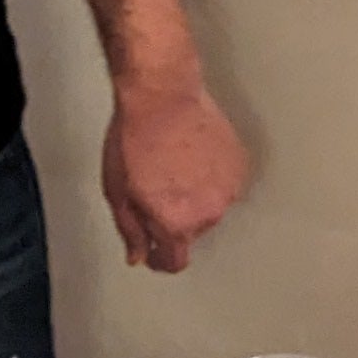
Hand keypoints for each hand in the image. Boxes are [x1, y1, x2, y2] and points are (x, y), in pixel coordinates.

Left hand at [102, 78, 247, 272]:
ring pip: (210, 207)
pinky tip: (192, 157)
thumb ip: (130, 230)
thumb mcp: (117, 191)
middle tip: (154, 189)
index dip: (160, 259)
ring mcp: (228, 189)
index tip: (154, 252)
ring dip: (195, 197)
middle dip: (174, 219)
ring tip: (174, 167)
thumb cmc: (136, 137)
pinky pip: (224, 184)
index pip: (175, 262)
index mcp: (175, 223)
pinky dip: (211, 177)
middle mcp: (208, 212)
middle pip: (191, 232)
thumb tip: (138, 255)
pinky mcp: (240, 166)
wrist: (163, 95)